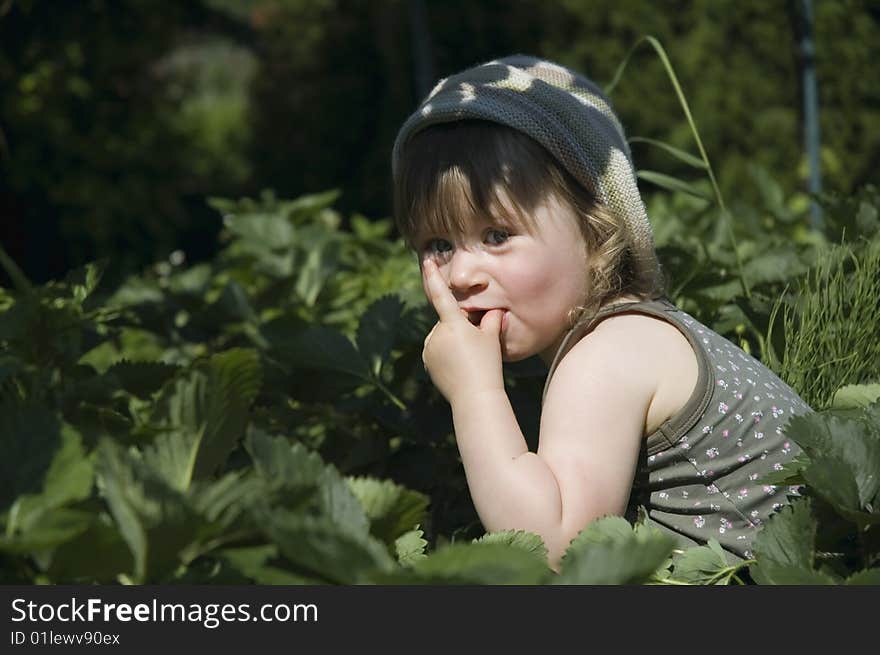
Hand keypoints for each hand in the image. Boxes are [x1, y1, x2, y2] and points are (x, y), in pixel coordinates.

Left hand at [421, 259, 504, 402]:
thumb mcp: (493, 338)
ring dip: (452, 341)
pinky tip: (459, 365)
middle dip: (459, 327)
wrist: (475, 395)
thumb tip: (494, 310)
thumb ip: (492, 319)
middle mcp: (436, 334)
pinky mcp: (427, 362)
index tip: (426, 261)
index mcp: (453, 324)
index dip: (433, 276)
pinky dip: (446, 354)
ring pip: (441, 336)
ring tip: (468, 358)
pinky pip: (436, 350)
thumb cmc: (487, 364)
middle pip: (447, 322)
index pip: (441, 294)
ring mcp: (430, 349)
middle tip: (476, 344)